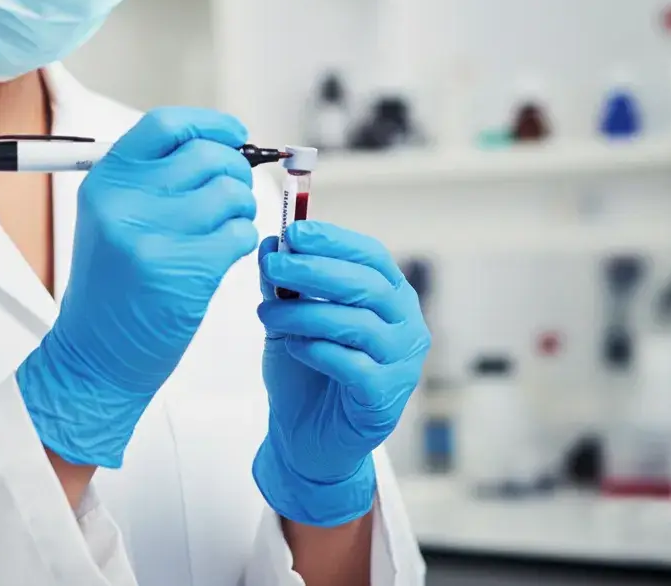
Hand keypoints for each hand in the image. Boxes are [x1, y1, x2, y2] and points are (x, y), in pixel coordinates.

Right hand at [18, 107, 257, 467]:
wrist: (95, 356)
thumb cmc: (114, 286)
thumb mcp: (113, 218)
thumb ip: (154, 178)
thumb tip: (219, 146)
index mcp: (106, 181)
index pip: (166, 124)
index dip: (209, 124)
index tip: (235, 136)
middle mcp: (125, 201)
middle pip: (207, 155)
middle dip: (235, 173)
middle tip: (232, 197)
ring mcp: (153, 235)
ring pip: (230, 193)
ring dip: (241, 209)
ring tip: (224, 229)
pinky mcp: (184, 269)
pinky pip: (240, 233)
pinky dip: (241, 241)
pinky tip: (221, 257)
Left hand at [252, 221, 430, 526]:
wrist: (308, 439)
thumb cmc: (306, 373)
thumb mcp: (288, 320)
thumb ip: (282, 284)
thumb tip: (271, 243)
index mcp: (390, 296)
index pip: (371, 255)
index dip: (334, 240)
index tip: (294, 231)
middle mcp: (405, 325)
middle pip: (366, 285)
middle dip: (315, 271)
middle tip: (275, 266)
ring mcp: (401, 362)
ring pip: (356, 324)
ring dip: (304, 314)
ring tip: (265, 314)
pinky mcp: (385, 398)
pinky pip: (352, 364)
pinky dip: (317, 351)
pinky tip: (293, 348)